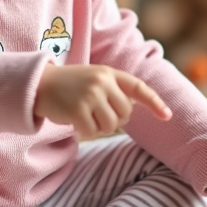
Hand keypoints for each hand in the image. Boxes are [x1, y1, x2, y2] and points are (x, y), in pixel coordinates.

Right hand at [35, 64, 171, 138]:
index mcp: (109, 73)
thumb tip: (129, 113)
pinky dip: (84, 133)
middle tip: (95, 115)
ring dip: (98, 128)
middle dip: (114, 121)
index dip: (154, 102)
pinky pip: (91, 132)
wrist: (39, 84)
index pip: (138, 88)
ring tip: (84, 118)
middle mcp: (102, 82)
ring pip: (110, 126)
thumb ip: (112, 90)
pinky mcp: (77, 109)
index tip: (167, 116)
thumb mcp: (93, 80)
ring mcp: (90, 95)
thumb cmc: (69, 86)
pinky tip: (74, 123)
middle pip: (125, 114)